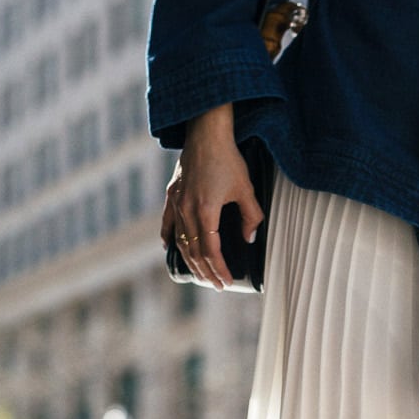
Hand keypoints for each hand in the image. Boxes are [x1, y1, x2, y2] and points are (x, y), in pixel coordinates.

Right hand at [160, 104, 263, 289]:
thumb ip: (251, 217)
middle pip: (194, 251)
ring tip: (200, 274)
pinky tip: (170, 248)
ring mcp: (176, 203)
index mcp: (206, 212)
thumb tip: (249, 238)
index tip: (226, 282)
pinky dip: (169, 238)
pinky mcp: (172, 194)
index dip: (218, 269)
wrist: (206, 133)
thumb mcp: (246, 189)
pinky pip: (167, 223)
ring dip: (190, 261)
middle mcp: (187, 210)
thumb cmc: (228, 159)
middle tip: (216, 284)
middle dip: (206, 271)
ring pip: (181, 241)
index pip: (210, 251)